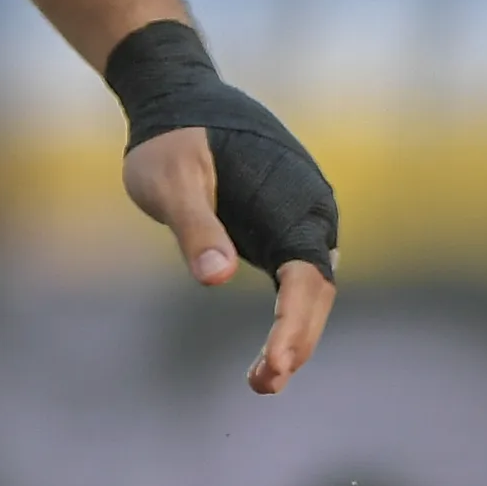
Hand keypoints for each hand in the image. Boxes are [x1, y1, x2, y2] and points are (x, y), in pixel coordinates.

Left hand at [125, 127, 336, 395]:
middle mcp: (310, 212)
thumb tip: (215, 279)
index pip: (306, 278)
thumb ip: (194, 226)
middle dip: (295, 341)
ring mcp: (300, 220)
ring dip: (292, 336)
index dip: (294, 326)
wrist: (179, 101)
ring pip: (308, 290)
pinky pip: (293, 279)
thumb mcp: (171, 180)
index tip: (276, 364)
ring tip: (260, 381)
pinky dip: (283, 316)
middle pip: (315, 291)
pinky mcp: (282, 227)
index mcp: (294, 200)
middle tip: (262, 384)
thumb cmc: (172, 140)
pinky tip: (264, 353)